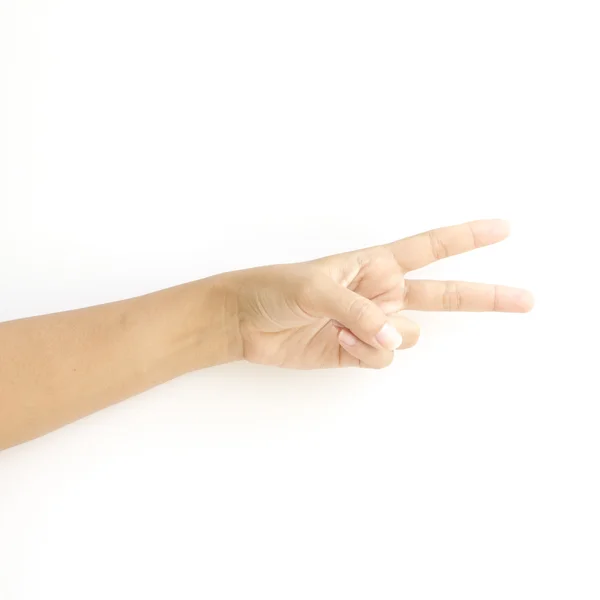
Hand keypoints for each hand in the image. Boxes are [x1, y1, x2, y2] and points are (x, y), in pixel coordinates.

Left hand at [229, 219, 533, 368]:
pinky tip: (339, 343)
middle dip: (484, 297)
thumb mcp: (318, 289)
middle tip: (527, 300)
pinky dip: (366, 354)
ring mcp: (372, 324)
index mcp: (376, 264)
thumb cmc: (276, 288)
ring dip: (379, 336)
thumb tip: (396, 338)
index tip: (503, 229)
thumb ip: (360, 313)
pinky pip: (383, 357)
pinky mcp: (357, 351)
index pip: (431, 247)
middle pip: (444, 296)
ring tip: (342, 327)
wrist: (247, 321)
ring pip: (407, 337)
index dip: (467, 237)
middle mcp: (381, 293)